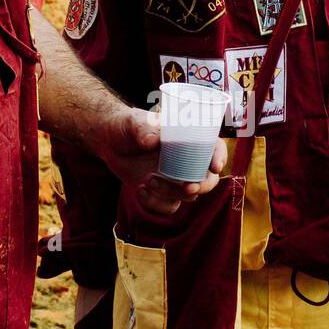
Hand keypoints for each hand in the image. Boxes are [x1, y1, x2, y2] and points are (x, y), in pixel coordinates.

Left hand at [87, 104, 225, 215]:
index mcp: (187, 139)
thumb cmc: (126, 125)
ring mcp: (174, 178)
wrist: (108, 141)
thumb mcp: (133, 122)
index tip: (214, 166)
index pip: (214, 146)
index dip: (220, 156)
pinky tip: (139, 190)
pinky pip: (168, 206)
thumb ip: (143, 129)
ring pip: (187, 196)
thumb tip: (153, 141)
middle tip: (188, 187)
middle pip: (207, 179)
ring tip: (147, 179)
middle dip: (202, 186)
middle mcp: (186, 161)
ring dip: (171, 192)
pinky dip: (155, 203)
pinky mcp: (161, 191)